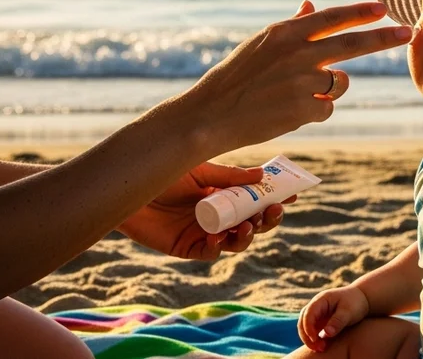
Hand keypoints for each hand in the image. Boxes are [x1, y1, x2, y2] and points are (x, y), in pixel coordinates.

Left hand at [116, 161, 292, 259]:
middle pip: (252, 222)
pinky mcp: (187, 247)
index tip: (294, 193)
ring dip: (248, 235)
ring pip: (236, 241)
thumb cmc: (161, 173)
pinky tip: (220, 237)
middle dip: (267, 219)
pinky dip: (219, 247)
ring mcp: (204, 231)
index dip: (275, 197)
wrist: (128, 186)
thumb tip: (262, 175)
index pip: (255, 197)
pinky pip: (210, 252)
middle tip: (275, 211)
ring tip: (248, 226)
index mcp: (223, 192)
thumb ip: (228, 176)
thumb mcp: (199, 170)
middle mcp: (217, 213)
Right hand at [184, 0, 410, 152]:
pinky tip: (288, 111)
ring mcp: (304, 81)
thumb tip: (310, 5)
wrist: (212, 114)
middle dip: (384, 38)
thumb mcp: (260, 44)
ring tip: (295, 94)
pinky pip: (327, 107)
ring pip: (340, 82)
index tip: (383, 8)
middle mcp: (298, 53)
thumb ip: (291, 27)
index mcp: (286, 32)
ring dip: (329, 88)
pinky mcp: (306, 108)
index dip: (360, 12)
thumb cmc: (236, 77)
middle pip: (354, 44)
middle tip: (408, 32)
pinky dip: (314, 111)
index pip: (333, 18)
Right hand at [297, 285, 369, 351]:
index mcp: (321, 300)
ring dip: (310, 339)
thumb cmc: (356, 303)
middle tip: (317, 348)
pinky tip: (323, 347)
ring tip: (320, 349)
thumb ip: (337, 322)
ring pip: (305, 328)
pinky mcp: (321, 322)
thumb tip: (326, 334)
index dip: (309, 327)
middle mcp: (316, 306)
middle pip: (303, 321)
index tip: (315, 340)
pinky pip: (313, 332)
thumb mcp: (348, 312)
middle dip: (307, 336)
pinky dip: (315, 340)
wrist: (362, 299)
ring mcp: (317, 314)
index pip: (308, 314)